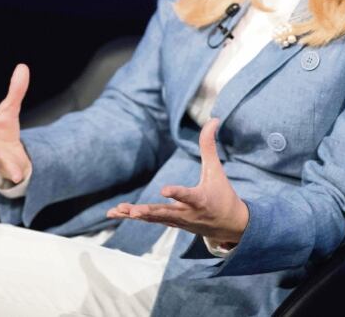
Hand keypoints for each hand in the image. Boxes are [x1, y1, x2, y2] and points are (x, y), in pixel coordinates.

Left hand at [106, 118, 248, 247]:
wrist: (229, 226)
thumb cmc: (223, 194)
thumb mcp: (216, 170)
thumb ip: (209, 145)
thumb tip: (213, 119)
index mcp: (200, 199)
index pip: (187, 195)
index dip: (177, 192)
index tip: (164, 190)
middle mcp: (187, 213)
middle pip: (165, 212)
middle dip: (149, 212)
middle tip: (133, 212)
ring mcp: (177, 220)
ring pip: (154, 217)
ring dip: (136, 214)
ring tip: (118, 210)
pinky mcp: (170, 223)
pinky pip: (150, 220)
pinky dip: (133, 216)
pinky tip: (115, 213)